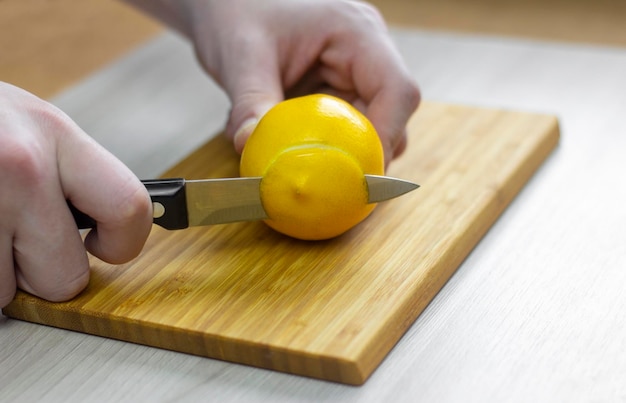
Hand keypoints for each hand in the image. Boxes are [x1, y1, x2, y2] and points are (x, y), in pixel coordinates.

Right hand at [0, 82, 152, 307]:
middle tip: (15, 242)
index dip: (122, 243)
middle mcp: (19, 166)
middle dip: (39, 272)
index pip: (128, 208)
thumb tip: (104, 230)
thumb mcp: (27, 125)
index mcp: (54, 134)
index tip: (103, 246)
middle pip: (63, 277)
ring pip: (1, 294)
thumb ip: (69, 175)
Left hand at [126, 0, 419, 164]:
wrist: (224, 3)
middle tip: (331, 183)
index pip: (397, 90)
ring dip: (344, 151)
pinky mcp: (338, 88)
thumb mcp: (241, 55)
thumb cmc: (236, 10)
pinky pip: (346, 125)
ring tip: (305, 161)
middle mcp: (366, 52)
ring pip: (372, 125)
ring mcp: (355, 71)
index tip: (358, 174)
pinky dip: (325, 144)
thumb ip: (249, 103)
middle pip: (392, 114)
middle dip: (364, 153)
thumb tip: (251, 148)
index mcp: (357, 32)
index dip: (387, 137)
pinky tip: (293, 146)